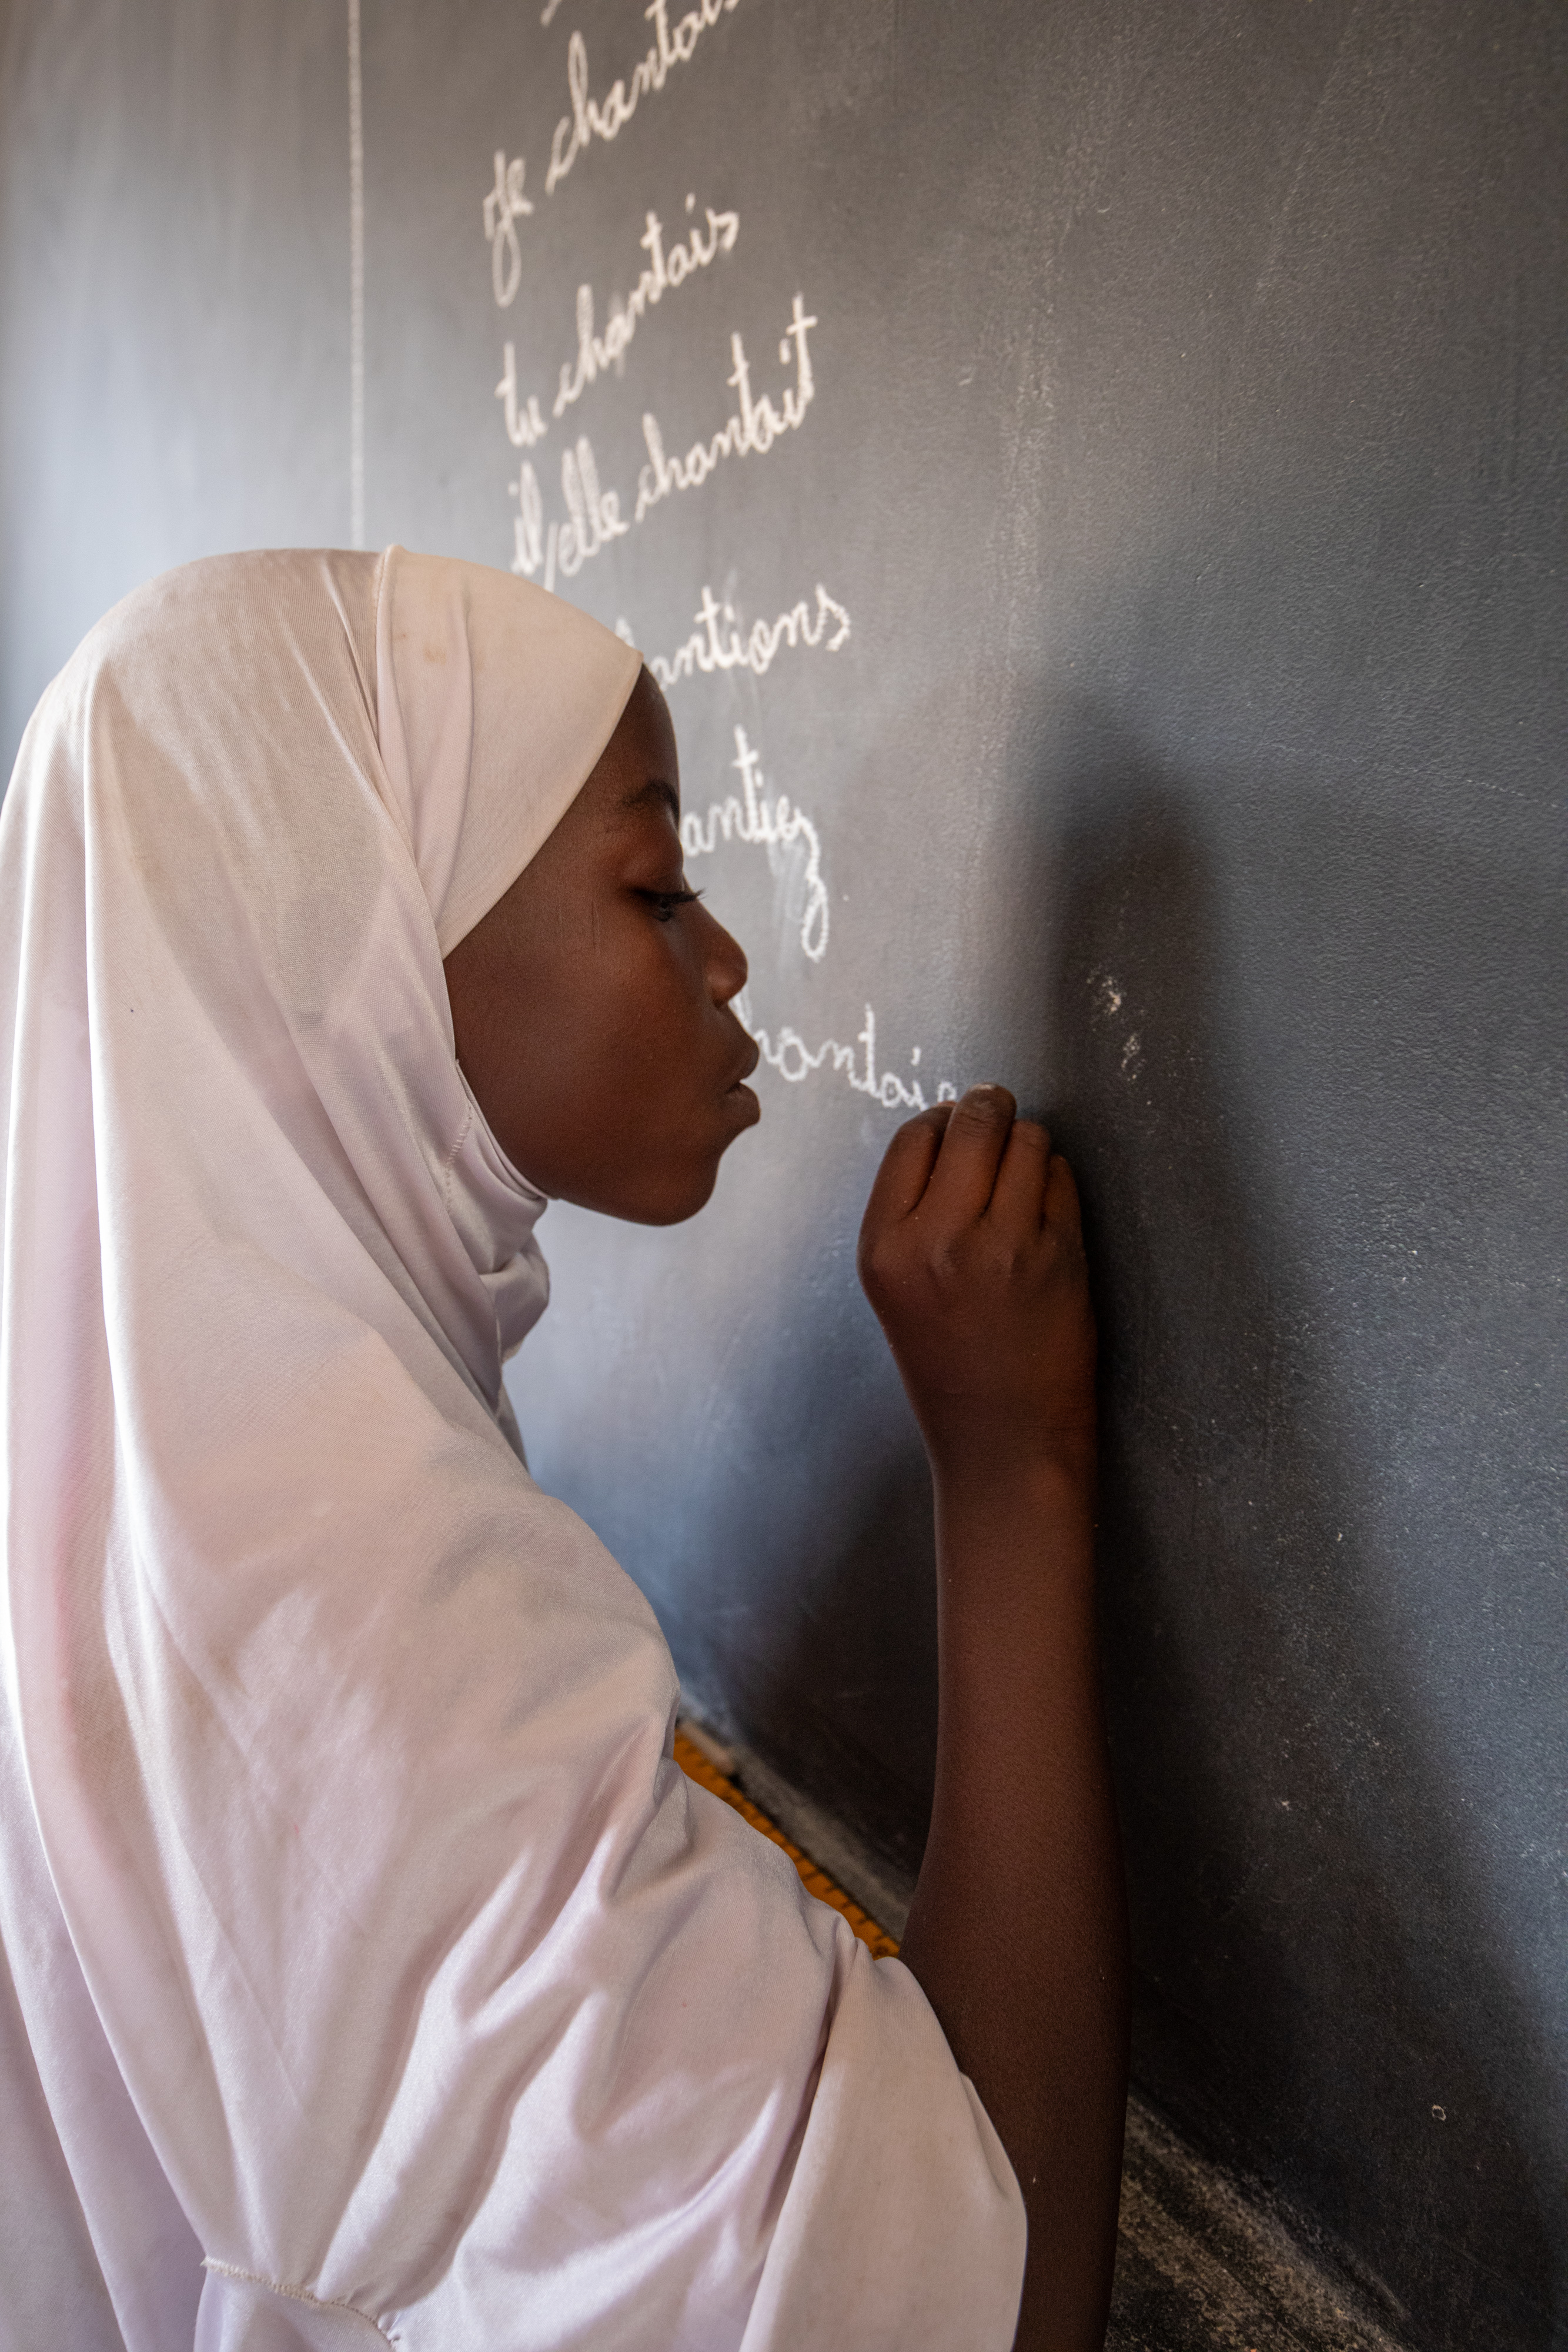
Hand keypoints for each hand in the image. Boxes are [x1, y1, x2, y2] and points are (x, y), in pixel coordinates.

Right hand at [857, 1084, 1095, 1479]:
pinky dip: (1060, 1183)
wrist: (1003, 1443)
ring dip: (1031, 1147)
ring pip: (1028, 1141)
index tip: (959, 1126)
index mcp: (885, 1247)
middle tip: (1002, 1116)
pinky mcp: (1060, 1255)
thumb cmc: (951, 1370)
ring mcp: (1003, 1244)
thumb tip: (953, 1133)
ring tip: (1027, 1179)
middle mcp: (938, 1239)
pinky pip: (1063, 1179)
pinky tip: (1049, 1215)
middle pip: (973, 1122)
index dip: (943, 1121)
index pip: (914, 1138)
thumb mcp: (897, 1289)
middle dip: (992, 1110)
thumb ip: (913, 1216)